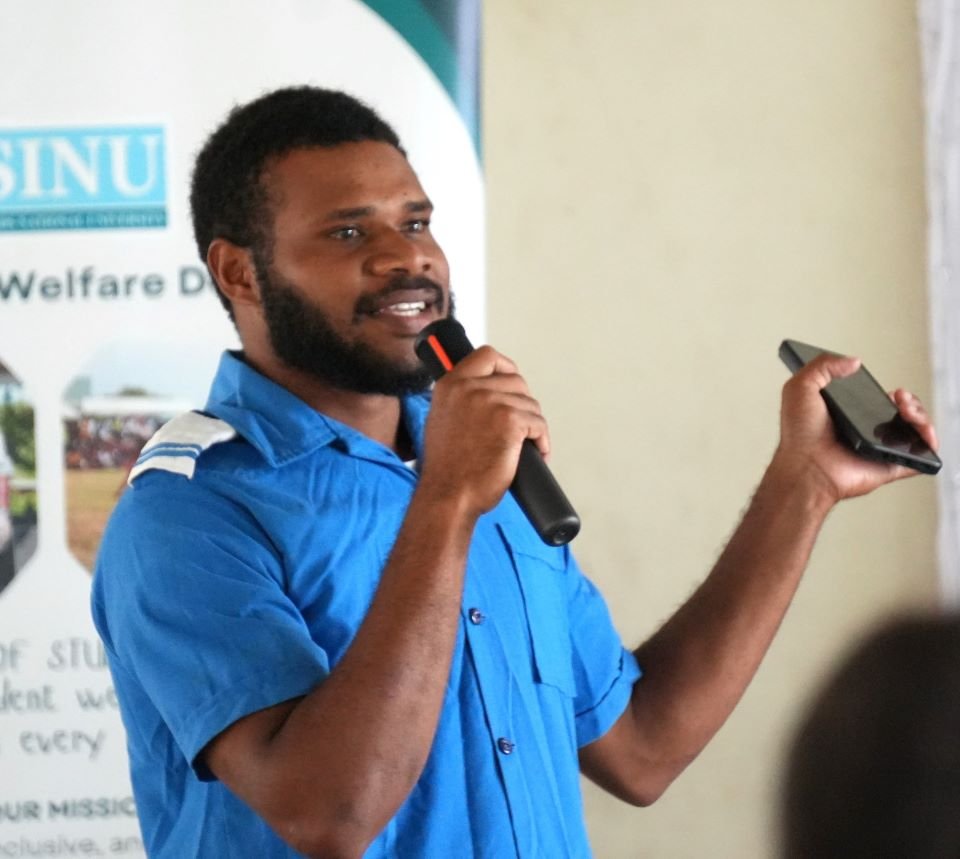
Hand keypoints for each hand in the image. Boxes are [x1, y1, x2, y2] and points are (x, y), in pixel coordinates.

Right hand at [417, 346, 548, 516]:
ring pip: (530, 404)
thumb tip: (489, 393)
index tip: (511, 380)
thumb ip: (460, 400)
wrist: (449, 496)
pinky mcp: (510, 420)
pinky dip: (542, 440)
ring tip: (524, 446)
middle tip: (520, 427)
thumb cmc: (447, 469)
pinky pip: (539, 423)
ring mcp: (489, 402)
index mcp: (450, 385)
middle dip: (523, 405)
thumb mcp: (442, 420)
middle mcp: (468, 388)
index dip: (505, 367)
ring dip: (533, 426)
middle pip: (516, 381)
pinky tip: (536, 452)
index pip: (487, 355)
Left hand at [771, 352, 938, 503]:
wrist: (805, 466)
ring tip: (906, 410)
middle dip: (909, 400)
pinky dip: (929, 441)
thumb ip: (823, 366)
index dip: (888, 392)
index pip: (878, 400)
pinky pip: (920, 455)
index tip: (888, 388)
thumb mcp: (800, 387)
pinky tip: (922, 429)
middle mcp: (866, 432)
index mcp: (848, 415)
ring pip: (915, 430)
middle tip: (899, 398)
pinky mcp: (890, 465)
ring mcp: (880, 448)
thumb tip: (854, 362)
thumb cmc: (798, 433)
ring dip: (920, 414)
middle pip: (902, 413)